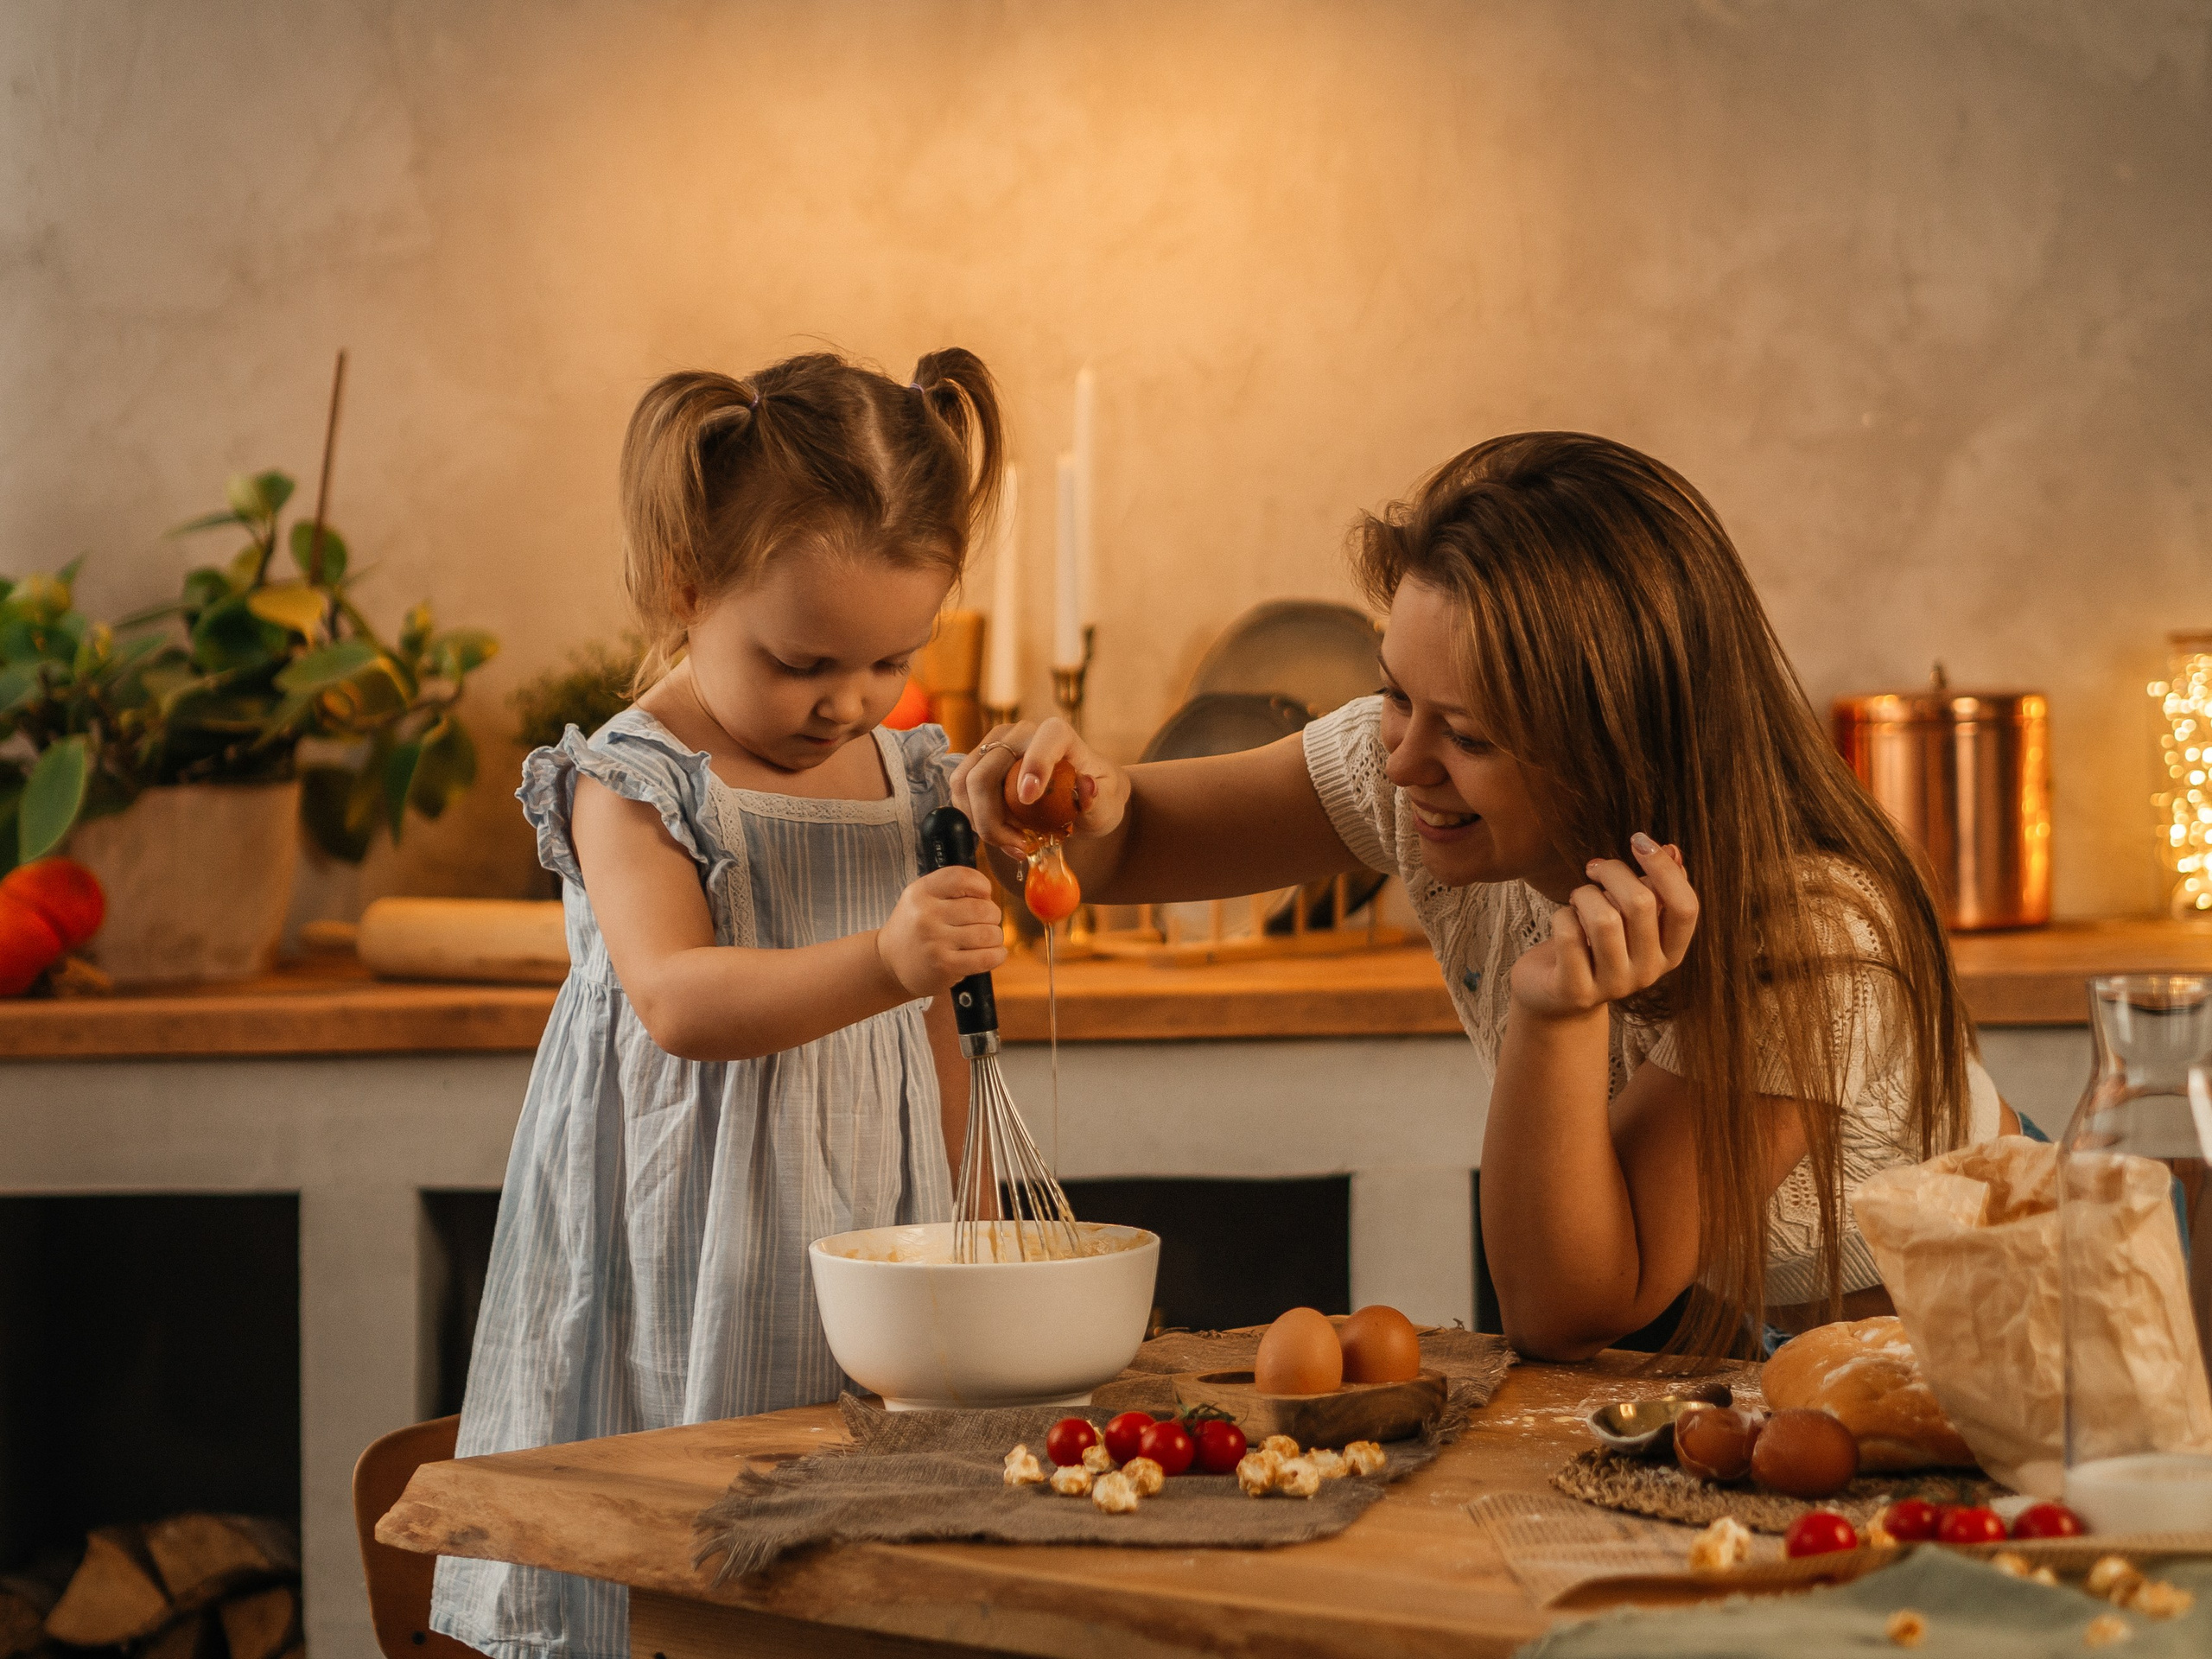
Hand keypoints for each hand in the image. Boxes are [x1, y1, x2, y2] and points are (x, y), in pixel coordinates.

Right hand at [877, 866, 1006, 995]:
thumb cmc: (916, 928)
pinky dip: (997, 955)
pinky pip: (986, 958)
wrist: (890, 963)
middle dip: (992, 915)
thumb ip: (951, 890)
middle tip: (986, 922)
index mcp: (921, 892)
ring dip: (996, 936)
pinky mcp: (944, 966)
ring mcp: (934, 941)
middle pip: (982, 908)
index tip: (983, 896)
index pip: (962, 877)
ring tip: (988, 939)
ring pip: (988, 933)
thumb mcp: (922, 898)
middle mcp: (926, 914)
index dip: (982, 886)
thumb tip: (989, 896)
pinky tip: (994, 953)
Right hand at [948, 717, 1126, 853]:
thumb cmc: (1096, 797)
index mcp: (1057, 734)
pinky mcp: (977, 764)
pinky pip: (961, 794)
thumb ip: (1099, 798)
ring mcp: (993, 746)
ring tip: (1013, 842)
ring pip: (965, 785)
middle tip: (1020, 846)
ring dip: (982, 822)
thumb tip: (1086, 786)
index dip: (1035, 765)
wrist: (1078, 797)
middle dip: (993, 818)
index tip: (1030, 799)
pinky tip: (1002, 834)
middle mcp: (1019, 733)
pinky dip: (975, 820)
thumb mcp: (1108, 802)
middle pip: (985, 773)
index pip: (1044, 739)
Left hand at [1509, 833, 1697, 1019]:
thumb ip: (1654, 887)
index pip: (1686, 907)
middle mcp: (1648, 972)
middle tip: (1594, 869)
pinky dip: (1561, 916)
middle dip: (1612, 872)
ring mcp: (1613, 985)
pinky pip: (1569, 936)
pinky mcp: (1576, 991)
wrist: (1554, 996)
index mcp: (1670, 952)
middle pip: (1640, 904)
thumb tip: (1673, 850)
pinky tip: (1562, 921)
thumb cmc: (1594, 945)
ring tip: (1578, 898)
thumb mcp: (1628, 917)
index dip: (1665, 868)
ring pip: (1603, 918)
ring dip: (1584, 895)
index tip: (1639, 840)